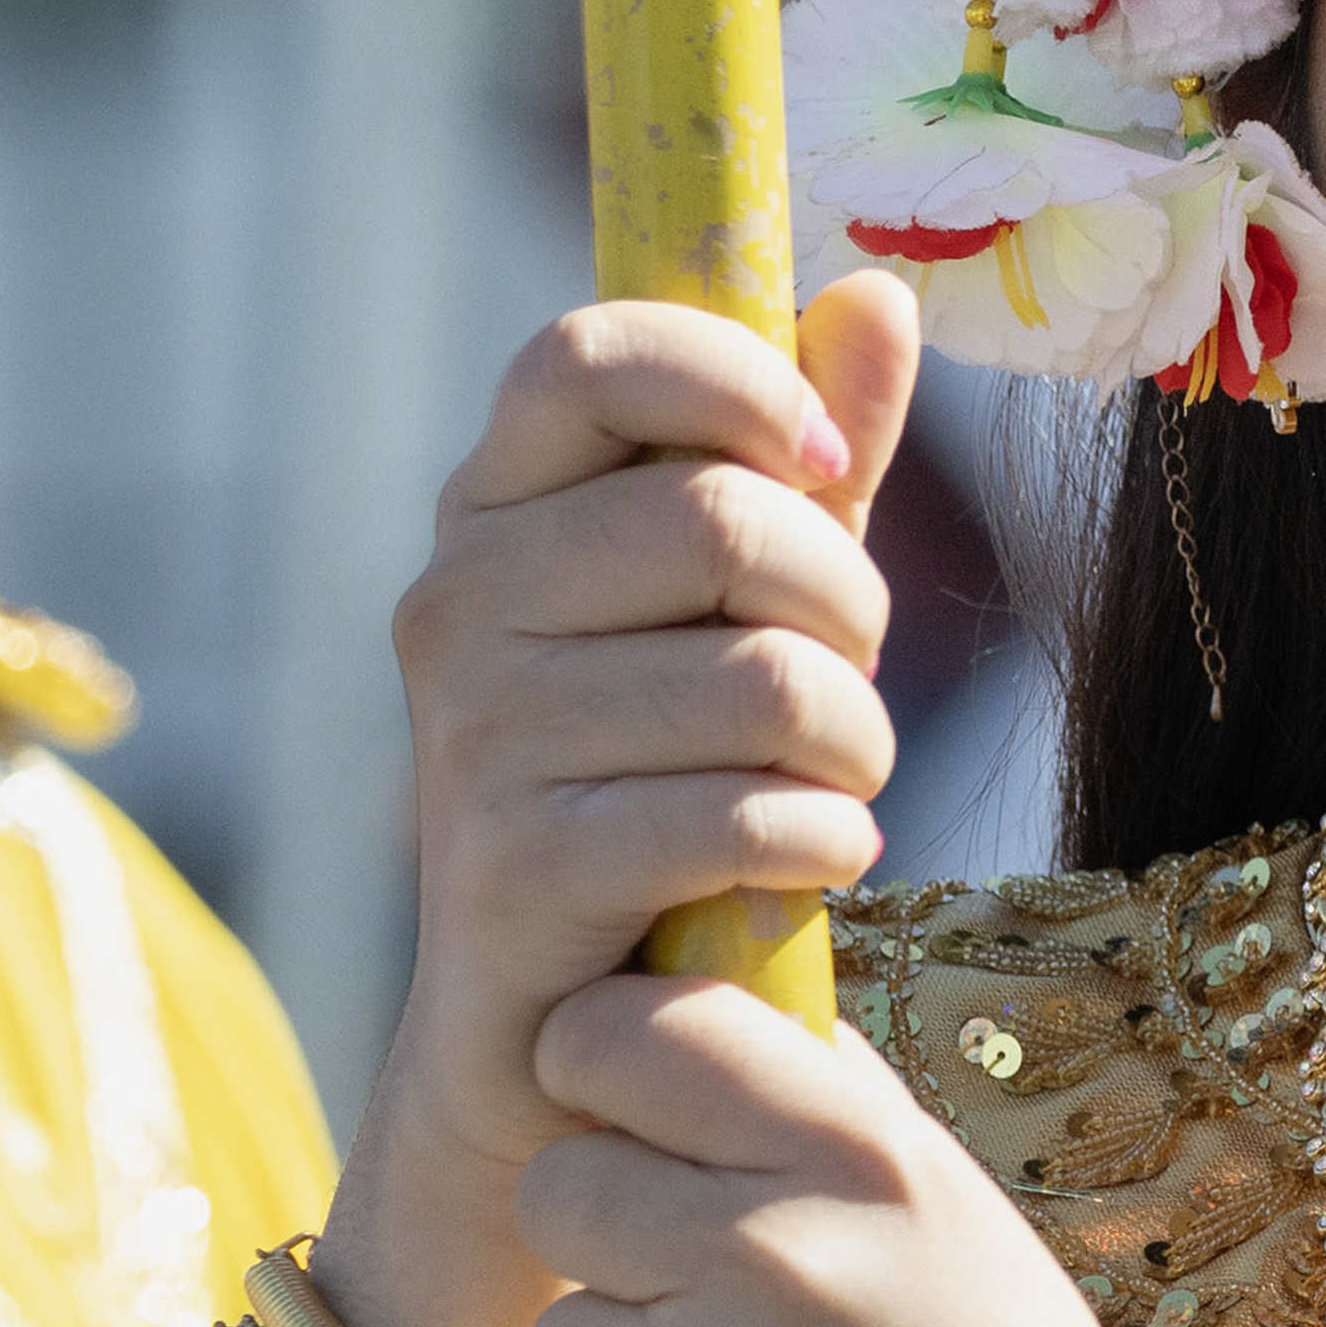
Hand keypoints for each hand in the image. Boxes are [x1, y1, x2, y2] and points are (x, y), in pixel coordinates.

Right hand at [314, 276, 919, 1326]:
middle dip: (844, 605)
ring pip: (758, 678)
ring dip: (854, 740)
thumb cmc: (670, 776)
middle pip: (720, 518)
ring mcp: (469, 742)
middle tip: (850, 676)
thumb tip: (871, 292)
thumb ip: (809, 454)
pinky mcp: (513, 874)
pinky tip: (804, 861)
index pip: (592, 347)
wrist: (565, 1034)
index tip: (824, 465)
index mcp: (497, 506)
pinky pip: (742, 812)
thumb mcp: (747, 600)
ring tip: (835, 782)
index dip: (737, 381)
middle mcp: (454, 605)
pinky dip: (820, 838)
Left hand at [514, 973, 1325, 1326]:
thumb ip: (841, 1120)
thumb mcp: (965, 1223)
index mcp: (862, 1157)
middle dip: (604, 1230)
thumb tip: (728, 1012)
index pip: (638, 1029)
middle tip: (694, 1282)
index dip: (598, 1057)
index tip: (620, 1097)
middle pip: (560, 1181)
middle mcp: (777, 1252)